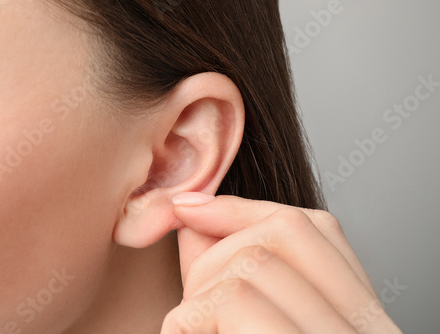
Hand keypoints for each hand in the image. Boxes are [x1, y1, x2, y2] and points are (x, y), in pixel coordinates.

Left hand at [161, 193, 401, 332]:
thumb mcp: (252, 320)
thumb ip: (229, 269)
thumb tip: (193, 214)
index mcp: (361, 315)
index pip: (315, 227)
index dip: (242, 209)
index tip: (188, 207)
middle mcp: (367, 327)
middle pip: (285, 232)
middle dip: (218, 250)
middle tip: (190, 302)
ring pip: (254, 262)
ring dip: (201, 293)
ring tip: (193, 329)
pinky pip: (234, 301)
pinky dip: (188, 319)